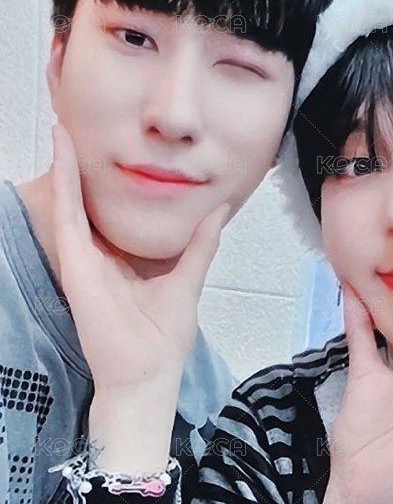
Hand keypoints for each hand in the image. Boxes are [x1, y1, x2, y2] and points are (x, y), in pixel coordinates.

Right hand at [52, 123, 228, 392]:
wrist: (147, 376)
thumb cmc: (162, 339)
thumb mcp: (186, 280)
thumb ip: (199, 245)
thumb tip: (217, 209)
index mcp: (119, 260)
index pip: (109, 212)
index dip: (105, 182)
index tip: (111, 149)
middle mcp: (97, 256)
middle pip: (85, 202)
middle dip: (79, 167)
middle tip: (76, 127)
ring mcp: (83, 258)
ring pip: (70, 201)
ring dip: (66, 164)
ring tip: (63, 127)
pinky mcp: (75, 264)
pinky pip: (66, 214)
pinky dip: (63, 180)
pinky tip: (63, 149)